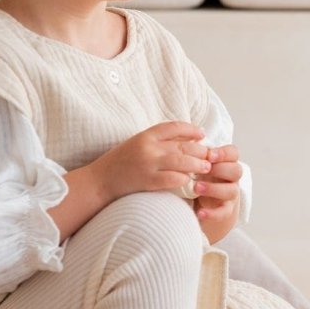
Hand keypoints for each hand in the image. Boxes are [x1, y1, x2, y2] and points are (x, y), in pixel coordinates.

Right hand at [91, 122, 212, 200]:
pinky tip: (188, 180)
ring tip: (206, 168)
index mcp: (145, 135)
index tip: (202, 134)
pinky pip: (173, 178)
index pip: (174, 127)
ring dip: (197, 165)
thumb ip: (157, 140)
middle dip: (200, 150)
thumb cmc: (120, 163)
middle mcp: (148, 147)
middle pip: (182, 145)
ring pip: (181, 161)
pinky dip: (184, 179)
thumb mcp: (137, 144)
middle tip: (209, 155)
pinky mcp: (147, 181)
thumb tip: (186, 138)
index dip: (191, 129)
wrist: (99, 181)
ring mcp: (148, 164)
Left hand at [192, 143, 241, 244]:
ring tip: (196, 188)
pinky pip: (223, 212)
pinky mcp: (225, 211)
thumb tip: (183, 144)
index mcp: (225, 164)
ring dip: (214, 188)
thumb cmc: (198, 179)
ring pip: (231, 190)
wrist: (202, 206)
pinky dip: (213, 213)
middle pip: (236, 170)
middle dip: (220, 169)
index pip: (233, 153)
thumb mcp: (198, 166)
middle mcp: (231, 179)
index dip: (224, 153)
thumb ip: (196, 157)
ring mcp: (230, 195)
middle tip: (203, 170)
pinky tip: (200, 213)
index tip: (209, 155)